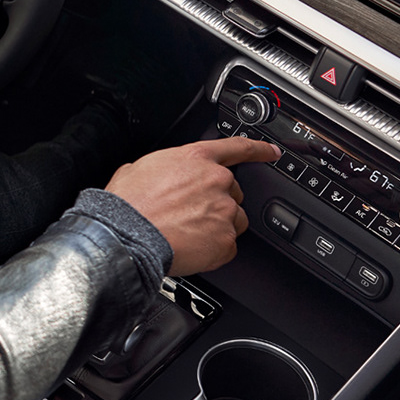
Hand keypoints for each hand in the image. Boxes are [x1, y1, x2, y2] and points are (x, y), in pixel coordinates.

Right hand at [106, 137, 281, 275]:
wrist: (126, 236)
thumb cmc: (128, 205)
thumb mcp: (138, 169)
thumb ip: (160, 168)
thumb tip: (154, 175)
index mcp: (197, 158)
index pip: (238, 147)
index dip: (259, 149)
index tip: (273, 152)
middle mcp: (217, 180)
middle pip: (234, 192)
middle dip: (218, 203)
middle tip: (192, 215)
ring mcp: (224, 210)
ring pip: (234, 220)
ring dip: (218, 227)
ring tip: (189, 234)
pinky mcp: (226, 240)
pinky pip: (228, 247)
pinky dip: (213, 251)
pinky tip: (192, 250)